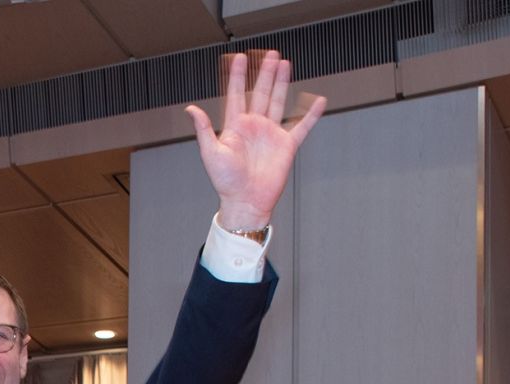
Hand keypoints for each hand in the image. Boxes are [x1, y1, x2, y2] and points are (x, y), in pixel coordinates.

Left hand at [186, 52, 325, 231]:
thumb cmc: (226, 183)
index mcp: (235, 127)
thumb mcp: (211, 154)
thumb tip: (191, 109)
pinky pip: (301, 126)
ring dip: (282, 83)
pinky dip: (311, 115)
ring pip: (278, 102)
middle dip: (265, 73)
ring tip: (285, 64)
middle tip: (270, 54)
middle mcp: (254, 127)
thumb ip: (204, 130)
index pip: (235, 95)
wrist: (246, 202)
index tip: (240, 58)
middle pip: (260, 93)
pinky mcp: (286, 145)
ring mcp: (271, 134)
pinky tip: (318, 101)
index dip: (237, 77)